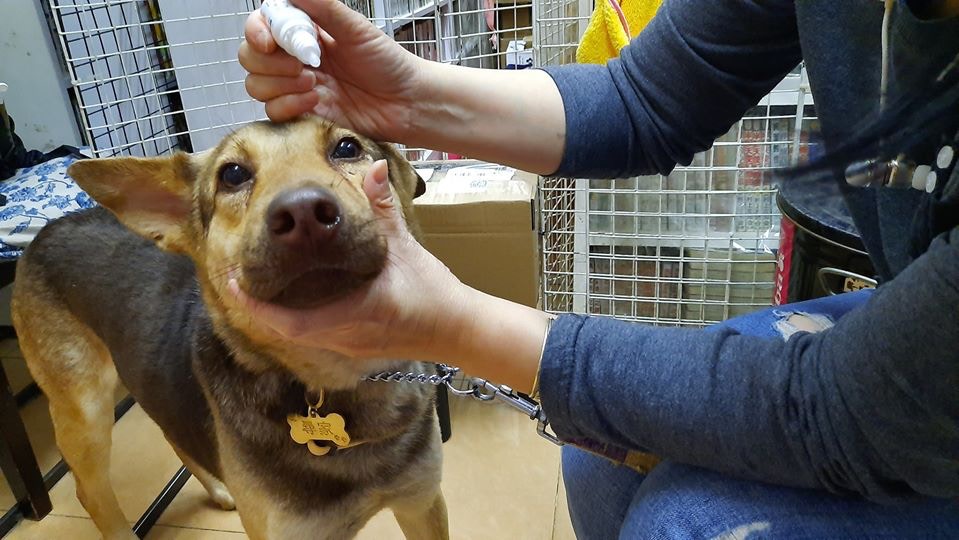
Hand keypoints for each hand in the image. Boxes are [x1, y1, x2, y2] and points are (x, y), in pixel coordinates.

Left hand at [229, 160, 470, 360]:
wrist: (459, 330)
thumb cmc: (434, 294)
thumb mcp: (406, 248)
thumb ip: (384, 208)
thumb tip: (372, 167)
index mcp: (351, 314)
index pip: (289, 322)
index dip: (255, 305)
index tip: (233, 282)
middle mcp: (343, 336)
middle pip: (285, 330)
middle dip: (258, 306)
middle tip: (238, 276)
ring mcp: (349, 346)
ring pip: (299, 334)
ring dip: (276, 313)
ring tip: (261, 283)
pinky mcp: (357, 347)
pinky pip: (316, 334)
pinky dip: (298, 316)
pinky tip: (297, 295)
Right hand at [238, 0, 426, 140]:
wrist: (407, 103)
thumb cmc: (388, 63)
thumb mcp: (355, 27)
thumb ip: (321, 6)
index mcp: (305, 31)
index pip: (259, 26)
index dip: (257, 32)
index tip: (270, 42)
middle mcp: (295, 58)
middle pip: (250, 57)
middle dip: (271, 62)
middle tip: (306, 65)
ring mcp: (297, 87)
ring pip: (256, 85)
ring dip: (281, 85)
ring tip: (315, 84)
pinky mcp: (303, 114)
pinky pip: (274, 111)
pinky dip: (291, 105)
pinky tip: (317, 101)